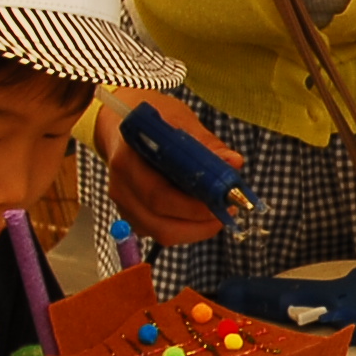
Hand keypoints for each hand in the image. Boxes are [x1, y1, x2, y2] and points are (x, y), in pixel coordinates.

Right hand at [102, 103, 226, 245]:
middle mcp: (121, 188)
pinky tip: (200, 213)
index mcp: (127, 160)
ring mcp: (124, 205)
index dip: (193, 206)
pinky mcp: (133, 216)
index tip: (222, 201)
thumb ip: (207, 145)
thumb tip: (234, 163)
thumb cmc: (155, 121)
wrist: (124, 121)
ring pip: (161, 234)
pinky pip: (160, 232)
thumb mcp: (180, 121)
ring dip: (195, 230)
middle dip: (199, 224)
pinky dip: (185, 228)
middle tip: (226, 211)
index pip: (158, 195)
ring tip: (218, 212)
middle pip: (159, 223)